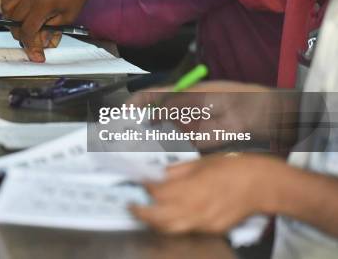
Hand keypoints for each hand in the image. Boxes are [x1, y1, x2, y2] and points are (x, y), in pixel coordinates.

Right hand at [1, 0, 97, 61]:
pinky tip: (16, 8)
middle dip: (22, 35)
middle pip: (14, 22)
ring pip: (7, 9)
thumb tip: (41, 44)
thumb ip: (52, 31)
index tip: (36, 55)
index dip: (30, 46)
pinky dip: (7, 3)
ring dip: (12, 20)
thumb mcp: (68, 17)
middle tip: (32, 40)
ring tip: (24, 24)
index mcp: (43, 5)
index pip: (27, 31)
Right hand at [128, 81, 296, 148]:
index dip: (135, 103)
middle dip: (136, 126)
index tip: (121, 113)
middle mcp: (182, 111)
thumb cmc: (237, 99)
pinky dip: (167, 153)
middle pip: (152, 117)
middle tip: (121, 138)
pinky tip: (157, 159)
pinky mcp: (198, 142)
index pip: (151, 96)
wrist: (266, 116)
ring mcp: (189, 126)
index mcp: (182, 94)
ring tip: (133, 151)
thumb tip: (153, 116)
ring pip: (162, 134)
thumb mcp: (204, 99)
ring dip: (148, 142)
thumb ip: (177, 108)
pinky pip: (178, 148)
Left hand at [130, 154, 282, 233]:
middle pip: (158, 218)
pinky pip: (187, 228)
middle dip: (141, 212)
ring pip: (170, 228)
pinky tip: (171, 214)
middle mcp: (195, 209)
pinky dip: (175, 223)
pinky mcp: (212, 229)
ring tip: (146, 212)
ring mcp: (203, 222)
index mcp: (190, 189)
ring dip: (154, 222)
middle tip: (131, 205)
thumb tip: (157, 176)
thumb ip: (175, 172)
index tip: (138, 183)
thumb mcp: (199, 163)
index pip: (157, 194)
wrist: (260, 184)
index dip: (144, 189)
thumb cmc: (232, 168)